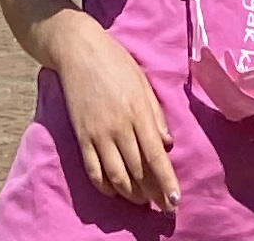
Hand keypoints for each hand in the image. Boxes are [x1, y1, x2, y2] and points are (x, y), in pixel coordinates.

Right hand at [52, 17, 180, 213]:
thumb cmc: (115, 61)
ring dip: (131, 194)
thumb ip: (155, 114)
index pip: (156, 155)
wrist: (78, 49)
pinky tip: (115, 191)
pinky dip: (105, 186)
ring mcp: (98, 134)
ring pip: (116, 176)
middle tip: (162, 204)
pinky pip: (93, 171)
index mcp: (138, 111)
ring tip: (141, 200)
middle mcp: (119, 127)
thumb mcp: (143, 81)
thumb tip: (167, 144)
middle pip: (138, 170)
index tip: (175, 201)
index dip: (166, 181)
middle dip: (152, 192)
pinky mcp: (81, 137)